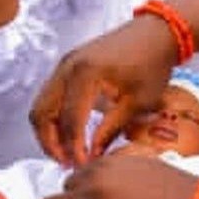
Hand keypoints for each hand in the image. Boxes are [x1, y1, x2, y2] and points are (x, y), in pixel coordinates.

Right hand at [30, 15, 178, 164]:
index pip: (70, 120)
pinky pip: (51, 96)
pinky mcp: (68, 66)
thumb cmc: (152, 63)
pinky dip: (55, 117)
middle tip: (68, 163)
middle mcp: (68, 67)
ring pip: (42, 105)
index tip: (82, 165)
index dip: (74, 147)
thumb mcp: (137, 102)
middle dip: (51, 142)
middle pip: (42, 113)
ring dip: (50, 131)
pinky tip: (71, 134)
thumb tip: (92, 154)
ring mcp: (65, 64)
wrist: (156, 33)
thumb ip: (111, 129)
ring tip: (68, 152)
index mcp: (85, 73)